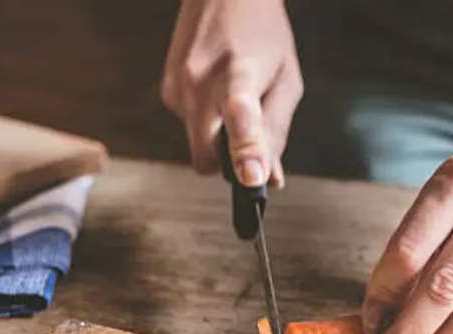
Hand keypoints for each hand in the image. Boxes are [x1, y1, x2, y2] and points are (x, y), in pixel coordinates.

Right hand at [161, 0, 302, 187]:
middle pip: (206, 158)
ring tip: (235, 98)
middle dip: (226, 163)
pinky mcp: (167, 91)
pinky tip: (216, 92)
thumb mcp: (286, 81)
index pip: (239, 116)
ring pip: (198, 145)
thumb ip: (277, 132)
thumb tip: (269, 180)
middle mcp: (199, 81)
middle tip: (250, 143)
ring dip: (218, 137)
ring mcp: (177, 87)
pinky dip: (207, 122)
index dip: (245, 150)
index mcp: (238, 74)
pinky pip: (190, 128)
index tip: (250, 177)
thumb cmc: (262, 34)